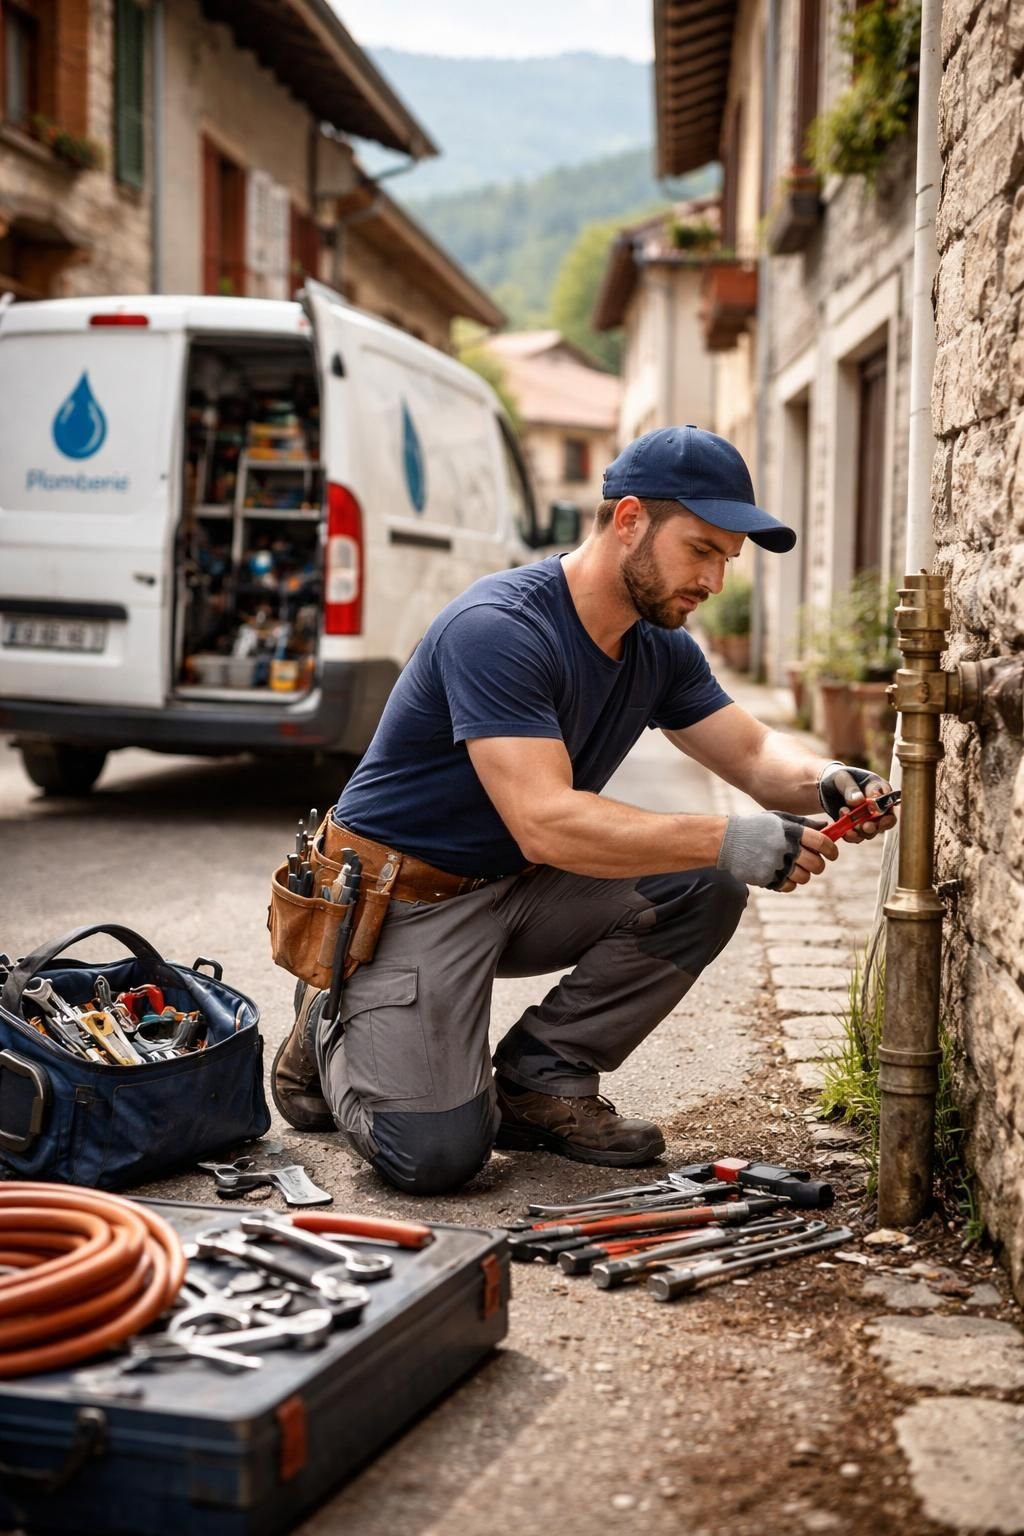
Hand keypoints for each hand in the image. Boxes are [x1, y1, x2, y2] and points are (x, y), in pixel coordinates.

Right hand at [717, 812, 838, 890]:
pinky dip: (789, 883)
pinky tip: (782, 874)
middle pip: (817, 864)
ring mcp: (777, 865)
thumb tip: (827, 826)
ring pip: (805, 878)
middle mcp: (787, 848)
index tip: (832, 854)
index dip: (832, 850)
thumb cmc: (756, 827)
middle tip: (813, 863)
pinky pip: (790, 887)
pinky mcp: (768, 878)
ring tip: (793, 867)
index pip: (823, 843)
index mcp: (792, 831)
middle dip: (818, 865)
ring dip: (803, 874)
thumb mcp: (779, 819)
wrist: (727, 841)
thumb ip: (804, 823)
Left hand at [817, 762, 896, 842]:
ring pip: (873, 831)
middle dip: (878, 825)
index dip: (884, 807)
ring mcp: (868, 818)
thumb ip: (850, 788)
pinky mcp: (857, 827)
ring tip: (850, 829)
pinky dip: (852, 836)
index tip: (872, 809)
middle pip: (887, 819)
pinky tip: (845, 832)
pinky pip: (859, 836)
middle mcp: (877, 805)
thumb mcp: (841, 777)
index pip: (888, 799)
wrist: (824, 788)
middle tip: (866, 826)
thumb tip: (859, 800)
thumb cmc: (836, 777)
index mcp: (878, 788)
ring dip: (862, 832)